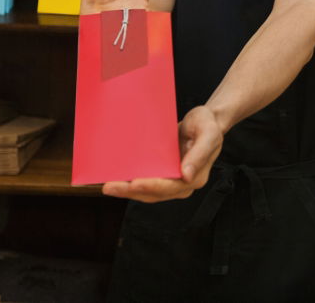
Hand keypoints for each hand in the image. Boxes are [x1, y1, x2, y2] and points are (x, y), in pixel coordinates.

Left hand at [101, 106, 223, 201]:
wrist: (205, 121)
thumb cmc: (207, 125)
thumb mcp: (208, 133)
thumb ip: (200, 154)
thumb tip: (187, 176)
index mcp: (195, 176)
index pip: (171, 186)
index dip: (152, 186)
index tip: (135, 183)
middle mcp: (182, 184)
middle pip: (155, 193)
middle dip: (131, 191)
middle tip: (109, 187)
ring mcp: (172, 181)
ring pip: (147, 192)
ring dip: (127, 191)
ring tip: (107, 186)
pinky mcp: (163, 175)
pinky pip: (145, 183)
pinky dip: (130, 183)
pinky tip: (115, 178)